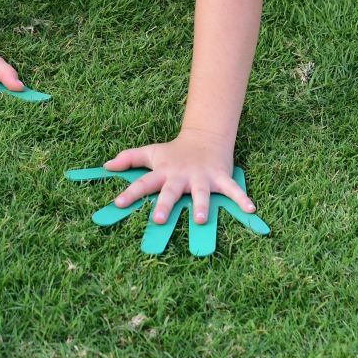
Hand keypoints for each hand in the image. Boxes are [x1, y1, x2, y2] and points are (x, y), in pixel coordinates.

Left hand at [104, 128, 255, 224]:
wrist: (205, 137)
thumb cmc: (174, 151)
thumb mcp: (151, 153)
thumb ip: (129, 159)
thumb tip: (105, 166)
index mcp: (163, 172)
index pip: (143, 183)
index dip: (130, 193)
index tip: (117, 203)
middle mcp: (181, 176)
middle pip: (171, 191)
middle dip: (164, 205)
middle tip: (157, 219)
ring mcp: (201, 177)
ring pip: (201, 193)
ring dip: (201, 206)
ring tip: (201, 220)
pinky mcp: (220, 177)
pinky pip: (232, 189)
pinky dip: (242, 198)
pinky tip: (251, 209)